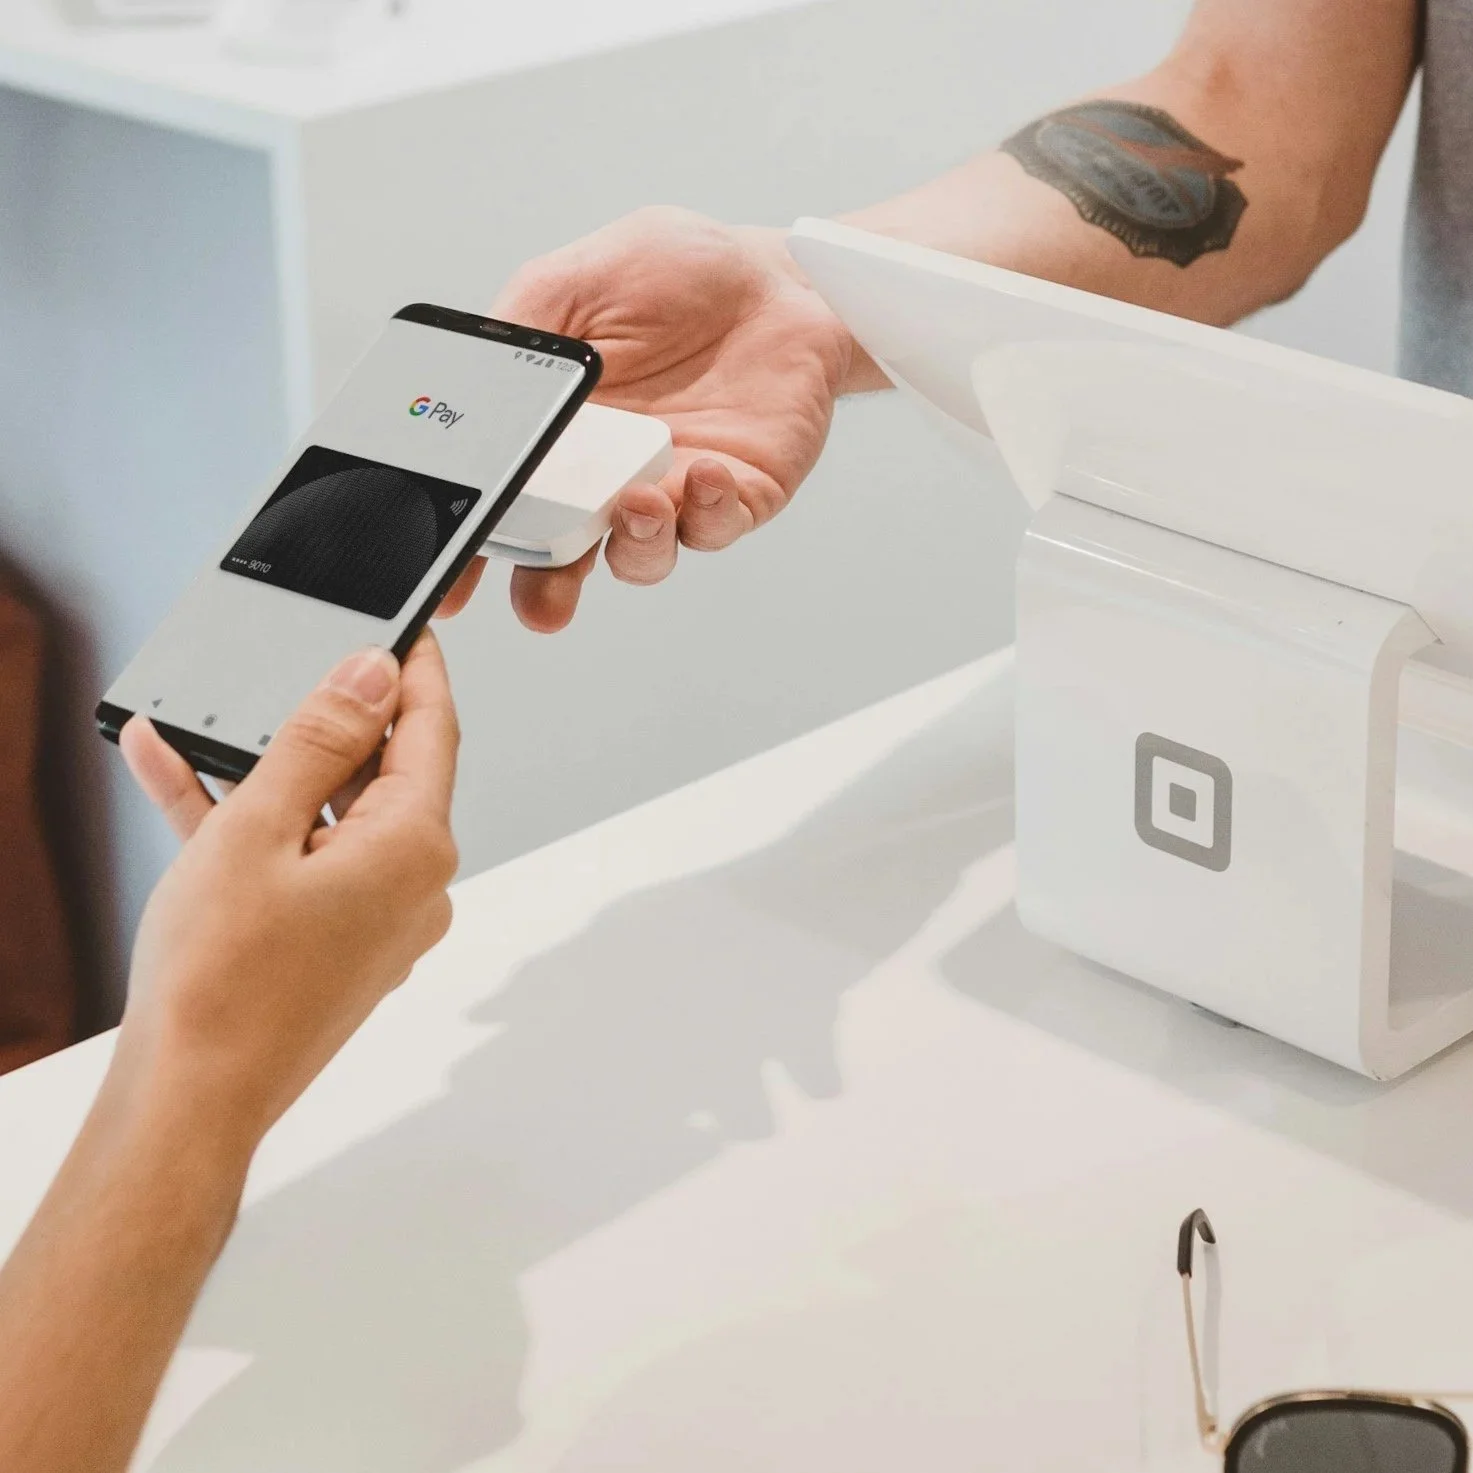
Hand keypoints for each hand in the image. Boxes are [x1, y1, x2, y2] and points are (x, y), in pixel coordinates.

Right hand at [112, 633, 460, 1152]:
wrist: (186, 1103)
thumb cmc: (221, 984)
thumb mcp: (260, 828)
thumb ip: (320, 740)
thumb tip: (371, 675)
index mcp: (415, 848)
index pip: (432, 732)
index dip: (417, 671)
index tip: (409, 627)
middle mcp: (413, 887)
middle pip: (382, 775)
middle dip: (328, 724)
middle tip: (292, 671)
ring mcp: (375, 922)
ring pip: (329, 818)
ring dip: (270, 773)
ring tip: (206, 723)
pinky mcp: (335, 947)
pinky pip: (301, 864)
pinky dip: (253, 827)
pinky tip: (181, 780)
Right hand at [434, 208, 859, 632]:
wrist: (768, 273)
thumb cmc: (670, 275)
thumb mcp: (570, 284)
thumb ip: (517, 341)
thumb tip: (465, 389)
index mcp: (555, 440)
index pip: (507, 509)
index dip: (478, 551)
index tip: (455, 584)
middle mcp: (608, 480)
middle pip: (566, 560)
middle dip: (549, 588)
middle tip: (544, 599)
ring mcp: (673, 493)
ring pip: (643, 554)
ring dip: (635, 542)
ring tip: (637, 503)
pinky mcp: (739, 494)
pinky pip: (718, 524)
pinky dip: (709, 508)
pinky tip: (705, 469)